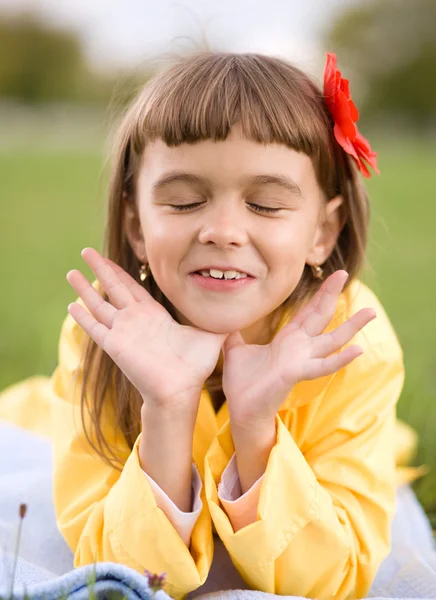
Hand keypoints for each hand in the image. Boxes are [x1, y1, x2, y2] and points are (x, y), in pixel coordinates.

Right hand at [66, 248, 228, 414]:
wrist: (182, 390)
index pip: (133, 287)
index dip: (121, 272)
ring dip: (85, 288)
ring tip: (70, 272)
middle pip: (113, 287)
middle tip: (85, 251)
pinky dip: (84, 317)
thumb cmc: (195, 367)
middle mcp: (135, 320)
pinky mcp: (116, 345)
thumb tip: (241, 309)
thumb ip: (220, 319)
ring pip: (100, 304)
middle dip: (100, 269)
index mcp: (154, 315)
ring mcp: (124, 332)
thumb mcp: (210, 335)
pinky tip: (71, 305)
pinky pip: (96, 328)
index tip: (109, 258)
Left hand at [221, 270, 376, 426]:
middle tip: (346, 271)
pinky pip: (323, 365)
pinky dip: (340, 359)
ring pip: (332, 339)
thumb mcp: (235, 350)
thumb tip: (223, 318)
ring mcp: (302, 360)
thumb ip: (234, 333)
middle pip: (320, 315)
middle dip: (331, 294)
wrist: (241, 410)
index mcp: (287, 339)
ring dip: (352, 326)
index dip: (319, 293)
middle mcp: (299, 347)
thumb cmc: (242, 383)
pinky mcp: (297, 374)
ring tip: (371, 312)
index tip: (331, 274)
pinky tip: (357, 350)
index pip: (307, 311)